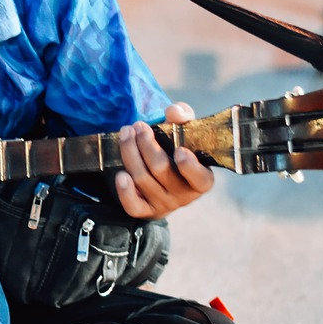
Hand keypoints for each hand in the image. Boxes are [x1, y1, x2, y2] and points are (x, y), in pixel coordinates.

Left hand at [113, 102, 213, 219]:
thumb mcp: (184, 131)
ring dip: (130, 154)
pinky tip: (120, 174)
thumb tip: (174, 112)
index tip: (180, 150)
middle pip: (161, 170)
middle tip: (138, 126)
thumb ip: (183, 118)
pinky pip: (133, 207)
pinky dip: (125, 191)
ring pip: (143, 179)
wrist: (163, 172)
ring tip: (126, 133)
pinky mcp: (146, 211)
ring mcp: (164, 204)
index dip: (190, 167)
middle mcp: (184, 195)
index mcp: (201, 178)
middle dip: (146, 145)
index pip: (200, 178)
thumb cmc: (176, 148)